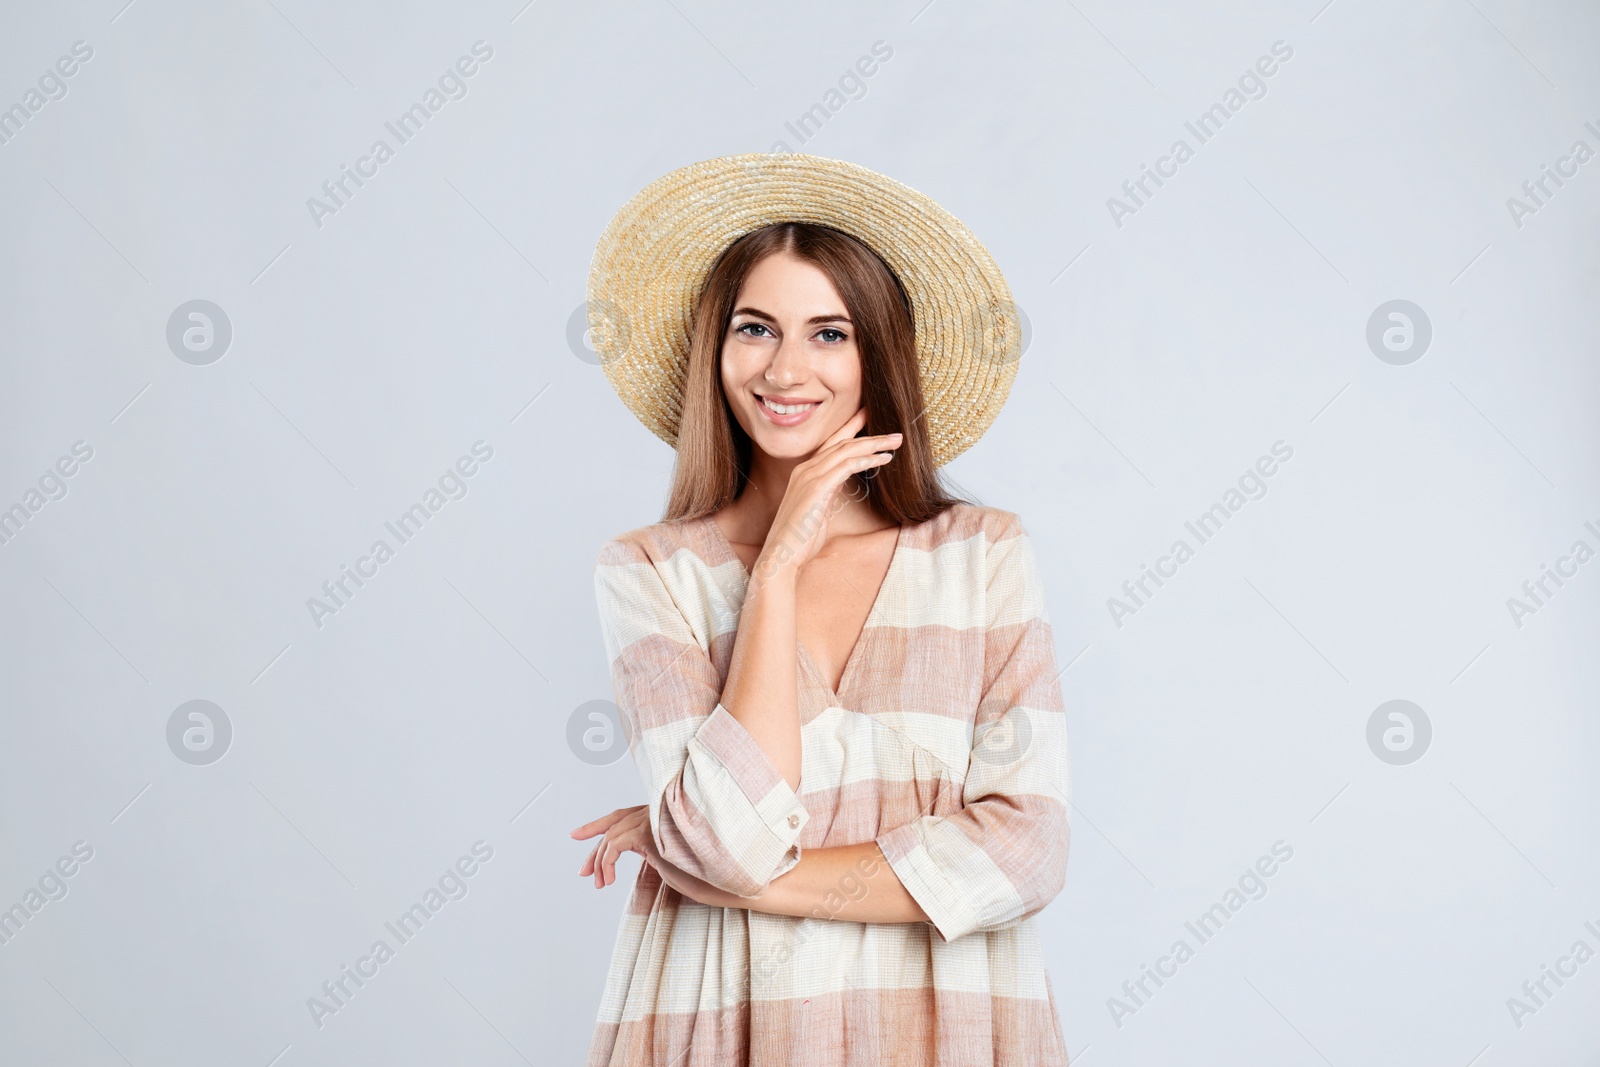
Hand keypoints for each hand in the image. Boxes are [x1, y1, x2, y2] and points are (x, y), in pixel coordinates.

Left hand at [570, 804, 751, 906]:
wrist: (722, 878)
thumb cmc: (705, 871)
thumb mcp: (671, 857)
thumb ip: (653, 845)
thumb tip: (634, 850)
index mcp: (662, 814)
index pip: (624, 813)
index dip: (600, 823)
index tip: (578, 834)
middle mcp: (656, 811)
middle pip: (614, 822)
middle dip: (595, 848)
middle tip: (583, 871)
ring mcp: (653, 819)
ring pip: (612, 836)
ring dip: (600, 862)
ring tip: (600, 884)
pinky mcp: (649, 832)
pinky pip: (615, 845)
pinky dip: (606, 862)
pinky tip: (609, 880)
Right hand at [753, 408, 900, 580]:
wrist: (782, 555)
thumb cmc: (800, 539)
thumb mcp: (818, 509)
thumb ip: (828, 491)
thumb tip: (841, 483)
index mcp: (805, 473)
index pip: (831, 444)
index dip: (851, 429)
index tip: (868, 418)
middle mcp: (806, 469)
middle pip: (842, 443)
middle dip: (869, 435)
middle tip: (893, 433)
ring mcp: (810, 477)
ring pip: (846, 451)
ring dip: (873, 444)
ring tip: (895, 442)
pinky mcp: (817, 488)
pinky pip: (845, 466)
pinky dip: (865, 460)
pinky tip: (882, 459)